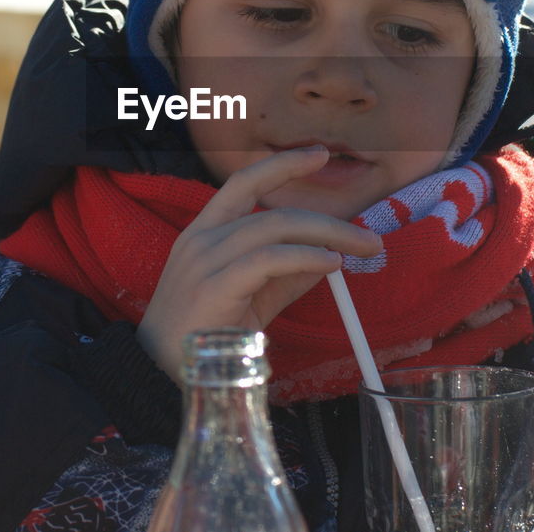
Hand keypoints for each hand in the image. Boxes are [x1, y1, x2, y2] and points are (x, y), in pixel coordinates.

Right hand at [135, 146, 383, 380]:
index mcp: (203, 234)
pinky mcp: (213, 286)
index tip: (319, 155)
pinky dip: (305, 257)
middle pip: (271, 211)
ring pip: (274, 229)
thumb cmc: (206, 336)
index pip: (242, 184)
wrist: (164, 377)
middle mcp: (200, 240)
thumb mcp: (253, 297)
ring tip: (361, 248)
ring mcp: (204, 260)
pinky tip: (330, 264)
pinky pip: (267, 260)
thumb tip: (331, 256)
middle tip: (369, 237)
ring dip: (327, 236)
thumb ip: (287, 274)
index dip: (281, 166)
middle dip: (326, 219)